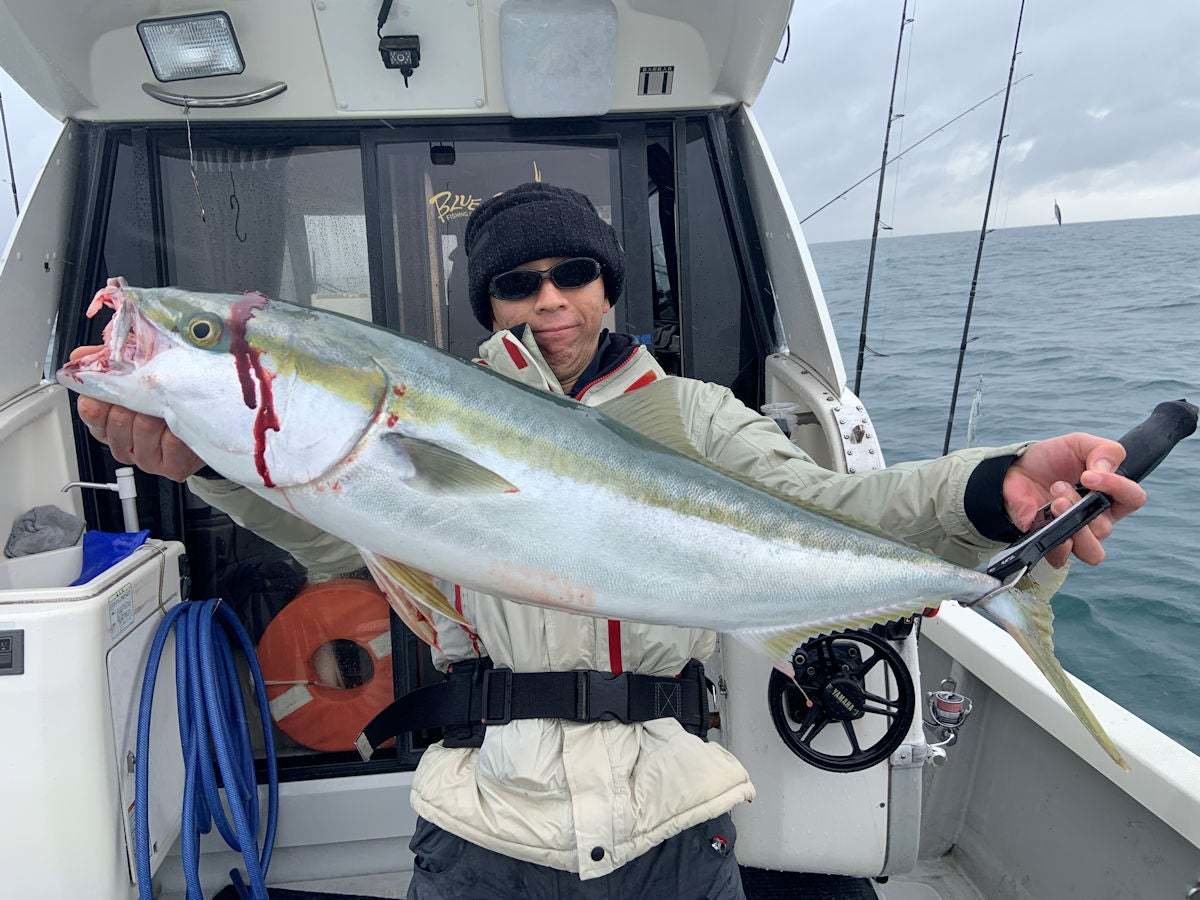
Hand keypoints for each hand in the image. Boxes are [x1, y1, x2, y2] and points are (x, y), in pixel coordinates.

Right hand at [69, 345, 205, 482]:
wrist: (205, 428)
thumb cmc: (168, 402)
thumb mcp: (135, 379)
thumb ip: (107, 366)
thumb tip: (80, 356)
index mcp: (107, 425)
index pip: (91, 410)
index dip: (103, 394)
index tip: (115, 378)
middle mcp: (124, 444)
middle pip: (118, 417)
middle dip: (135, 398)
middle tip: (150, 388)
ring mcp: (146, 458)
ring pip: (143, 426)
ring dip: (158, 410)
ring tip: (168, 404)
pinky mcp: (171, 467)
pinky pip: (170, 440)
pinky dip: (178, 425)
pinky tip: (181, 421)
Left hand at [1002, 432, 1146, 567]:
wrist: (1014, 469)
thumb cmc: (1051, 459)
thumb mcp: (1079, 443)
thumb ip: (1103, 451)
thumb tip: (1105, 471)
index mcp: (1110, 496)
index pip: (1134, 499)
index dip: (1118, 487)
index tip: (1088, 475)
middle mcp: (1096, 520)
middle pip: (1106, 528)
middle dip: (1081, 505)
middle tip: (1060, 486)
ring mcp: (1073, 534)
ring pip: (1091, 551)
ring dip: (1073, 526)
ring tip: (1055, 504)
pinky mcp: (1049, 542)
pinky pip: (1062, 559)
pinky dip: (1057, 544)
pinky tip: (1045, 522)